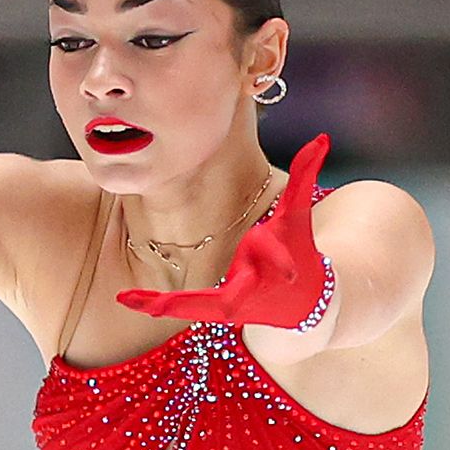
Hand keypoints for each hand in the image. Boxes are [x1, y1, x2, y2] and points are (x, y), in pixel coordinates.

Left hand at [116, 133, 334, 329]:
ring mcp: (233, 307)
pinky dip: (159, 304)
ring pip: (198, 308)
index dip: (271, 253)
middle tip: (157, 298)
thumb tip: (322, 137)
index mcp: (271, 264)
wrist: (305, 303)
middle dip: (201, 295)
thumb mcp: (298, 214)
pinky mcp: (218, 313)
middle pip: (226, 296)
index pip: (270, 255)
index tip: (264, 249)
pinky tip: (127, 298)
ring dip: (166, 304)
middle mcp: (250, 289)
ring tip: (129, 298)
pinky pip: (186, 308)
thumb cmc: (299, 251)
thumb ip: (306, 175)